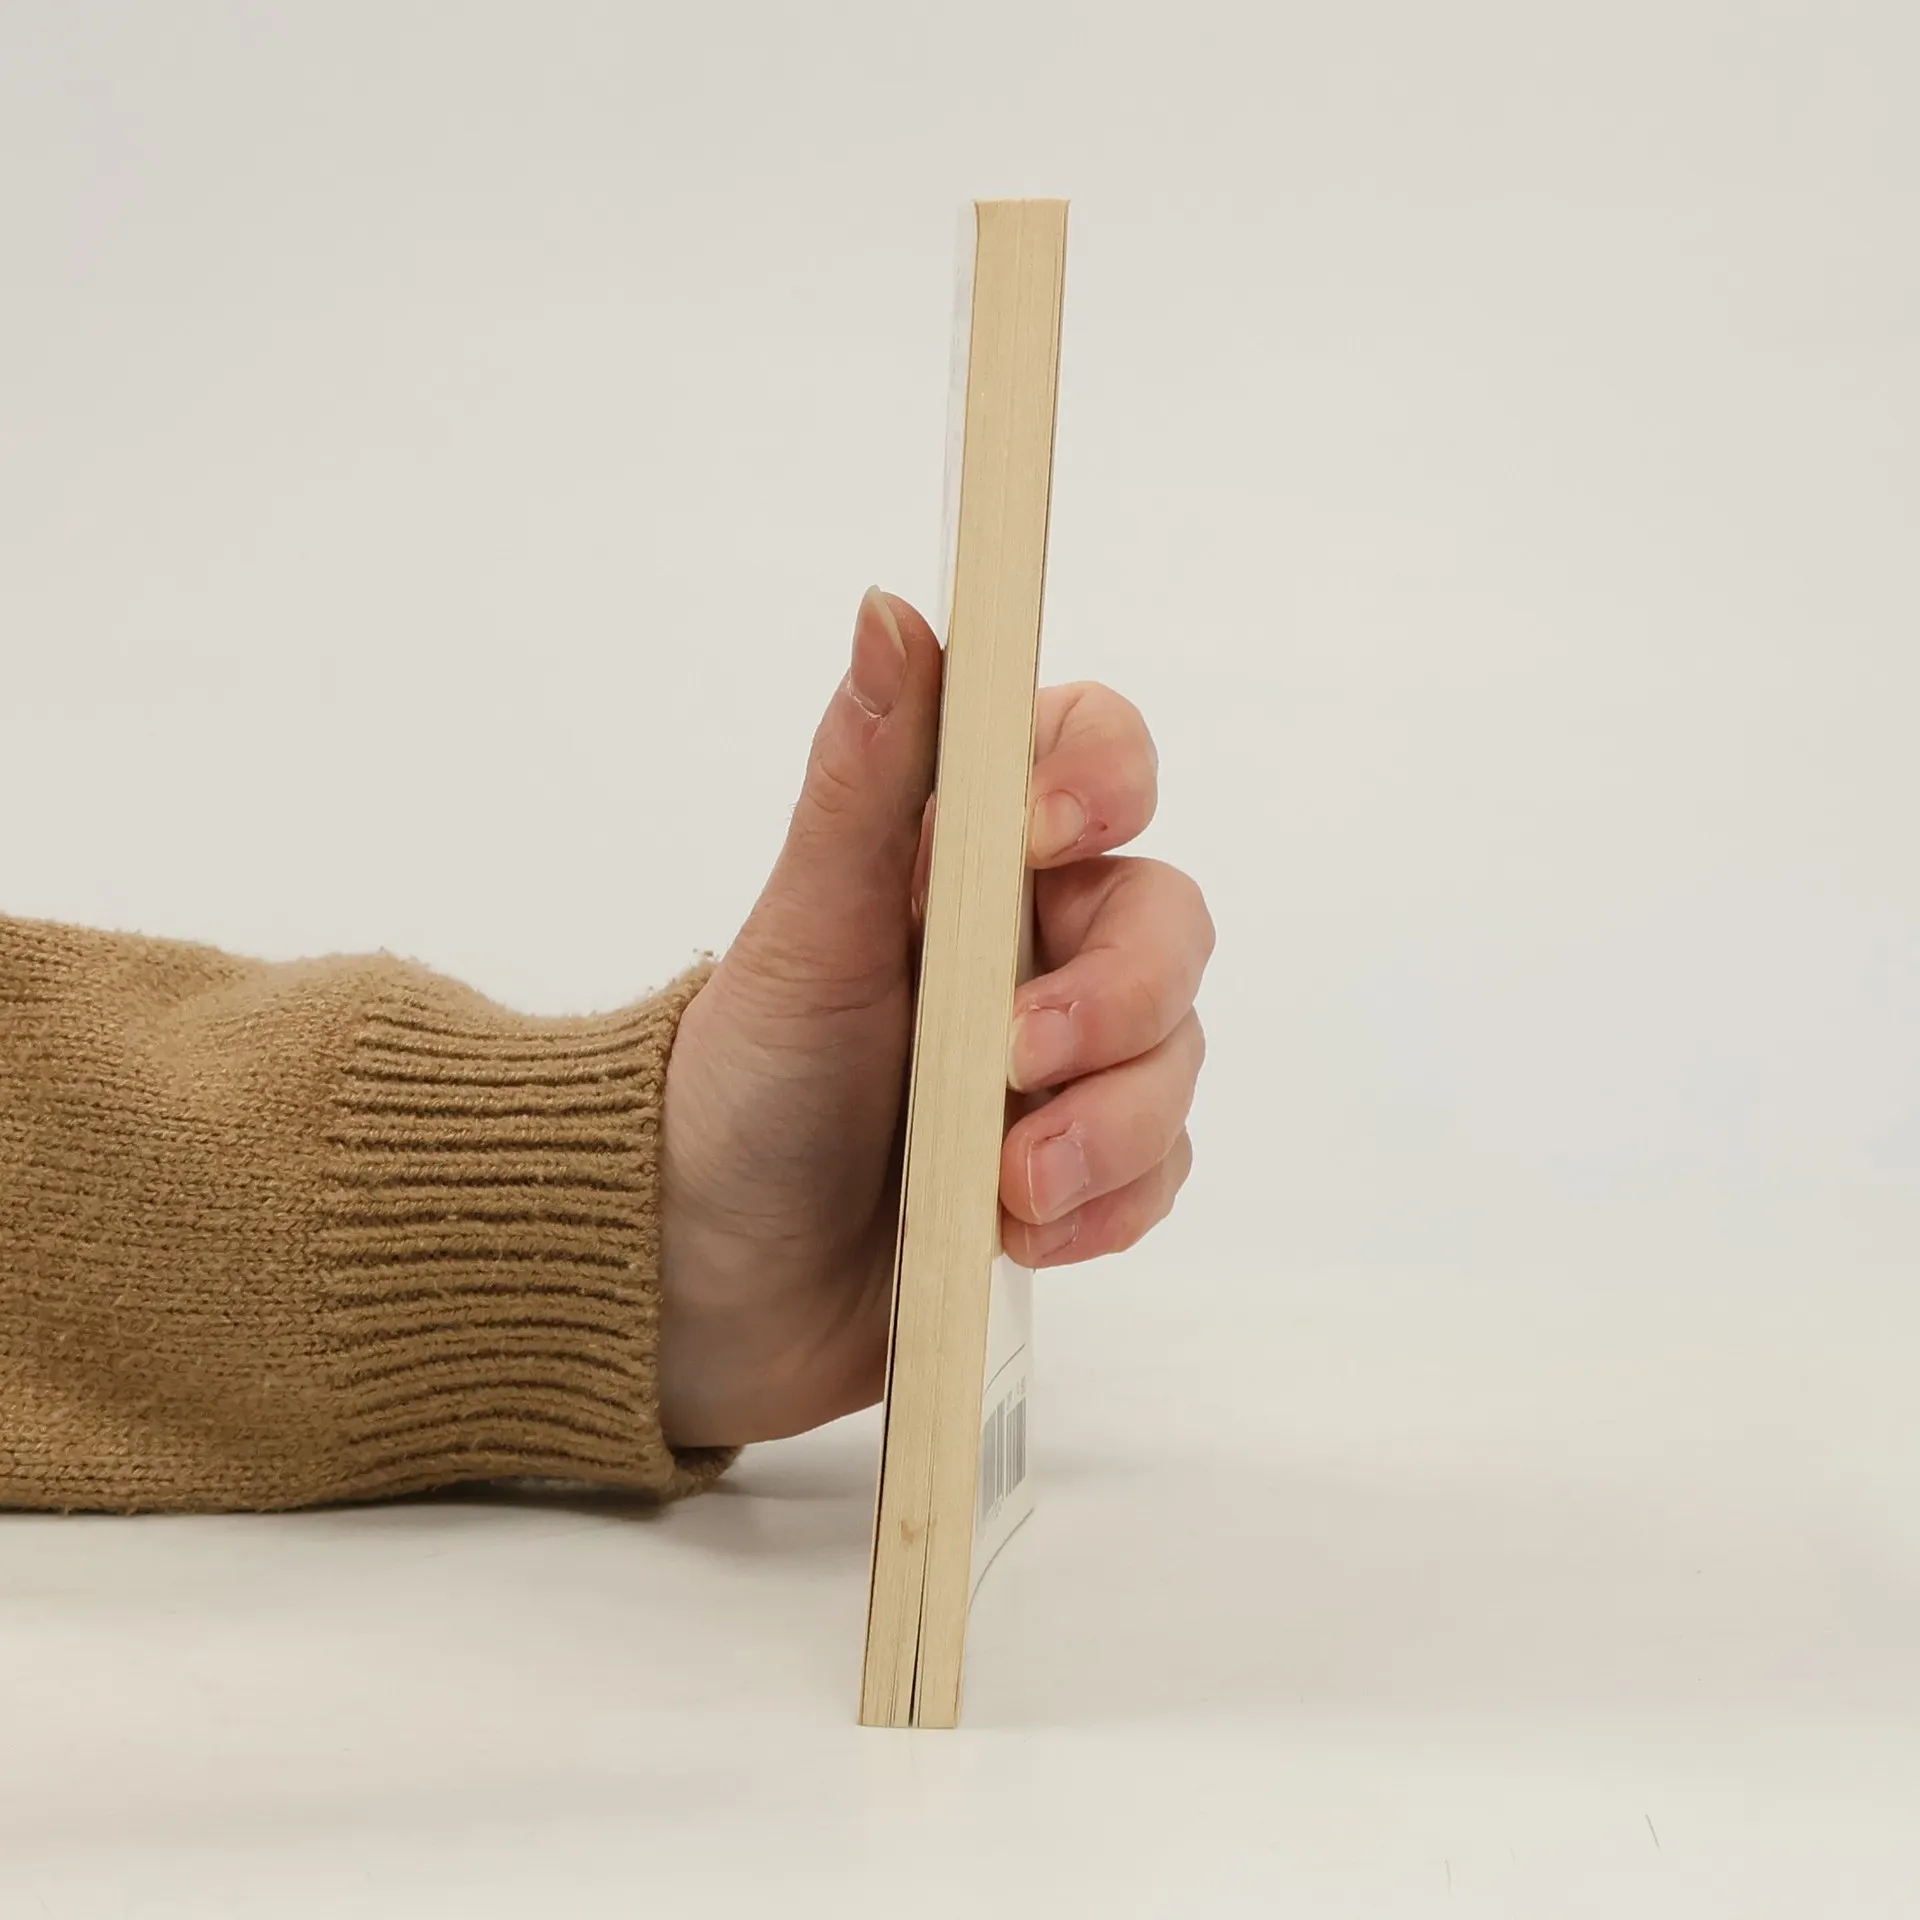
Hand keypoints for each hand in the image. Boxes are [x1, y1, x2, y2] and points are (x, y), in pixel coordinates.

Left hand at [657, 589, 1213, 1447]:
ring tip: (1009, 1185)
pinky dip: (1107, 1203)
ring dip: (1109, 1125)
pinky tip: (1019, 1230)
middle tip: (1020, 1056)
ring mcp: (1071, 1062)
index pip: (1093, 757)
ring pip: (1177, 1055)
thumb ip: (862, 782)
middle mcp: (1036, 944)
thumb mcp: (802, 937)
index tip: (1046, 834)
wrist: (716, 1280)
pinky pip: (1162, 1167)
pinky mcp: (1088, 1171)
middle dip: (1114, 996)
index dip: (1103, 777)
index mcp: (965, 858)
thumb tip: (890, 610)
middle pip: (1167, 921)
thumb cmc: (743, 1089)